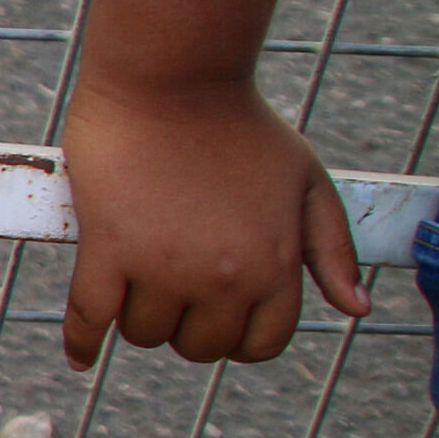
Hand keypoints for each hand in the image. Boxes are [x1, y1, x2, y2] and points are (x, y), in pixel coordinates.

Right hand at [59, 76, 370, 368]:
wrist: (174, 80)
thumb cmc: (242, 124)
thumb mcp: (308, 181)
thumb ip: (333, 248)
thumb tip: (357, 309)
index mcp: (275, 265)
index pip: (260, 344)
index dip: (239, 337)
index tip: (219, 318)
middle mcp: (222, 278)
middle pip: (199, 345)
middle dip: (189, 326)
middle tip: (178, 291)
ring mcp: (162, 267)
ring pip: (145, 332)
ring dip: (142, 317)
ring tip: (139, 282)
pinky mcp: (108, 249)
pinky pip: (90, 317)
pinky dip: (82, 343)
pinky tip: (81, 357)